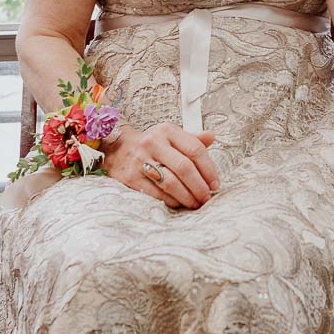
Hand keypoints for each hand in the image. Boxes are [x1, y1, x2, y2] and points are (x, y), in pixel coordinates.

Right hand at [104, 123, 220, 209]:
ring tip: (195, 202)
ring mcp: (141, 160)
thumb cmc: (151, 145)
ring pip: (171, 183)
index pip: (194, 149)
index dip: (209, 169)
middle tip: (206, 196)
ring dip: (187, 196)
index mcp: (167, 130)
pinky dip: (171, 201)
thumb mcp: (171, 136)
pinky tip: (179, 203)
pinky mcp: (132, 178)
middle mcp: (153, 143)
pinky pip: (157, 194)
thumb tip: (212, 137)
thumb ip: (192, 139)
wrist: (118, 148)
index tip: (215, 183)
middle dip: (199, 186)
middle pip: (184, 168)